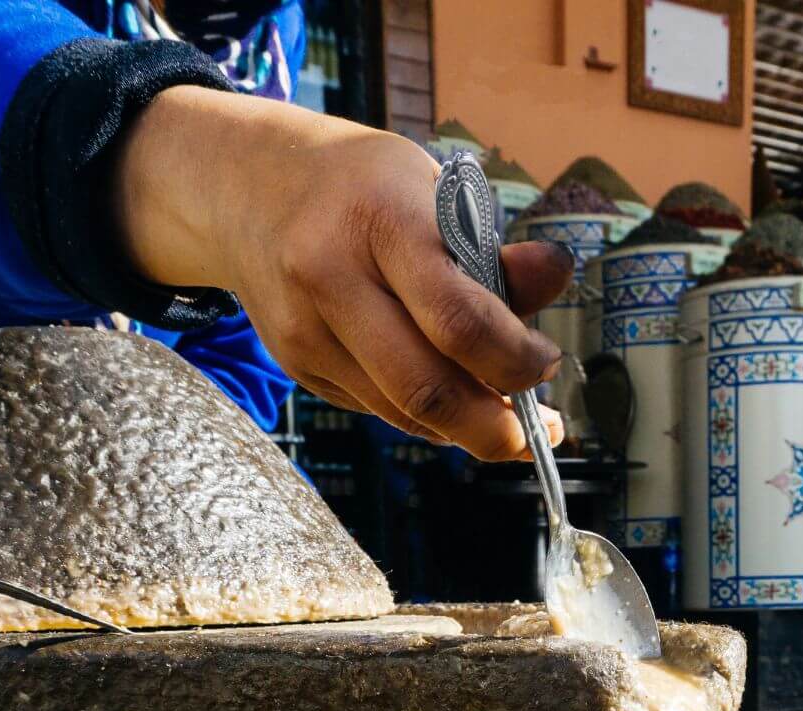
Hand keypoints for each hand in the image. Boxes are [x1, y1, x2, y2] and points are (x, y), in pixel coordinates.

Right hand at [113, 87, 572, 458]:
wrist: (246, 186)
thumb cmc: (361, 187)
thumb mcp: (430, 189)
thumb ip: (492, 248)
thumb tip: (556, 276)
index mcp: (379, 218)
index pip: (458, 318)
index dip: (514, 360)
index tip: (546, 363)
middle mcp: (331, 276)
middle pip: (426, 388)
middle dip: (494, 428)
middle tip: (537, 432)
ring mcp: (305, 328)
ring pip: (402, 410)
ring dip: (463, 428)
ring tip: (504, 417)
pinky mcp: (295, 363)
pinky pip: (376, 408)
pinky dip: (423, 415)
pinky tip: (447, 396)